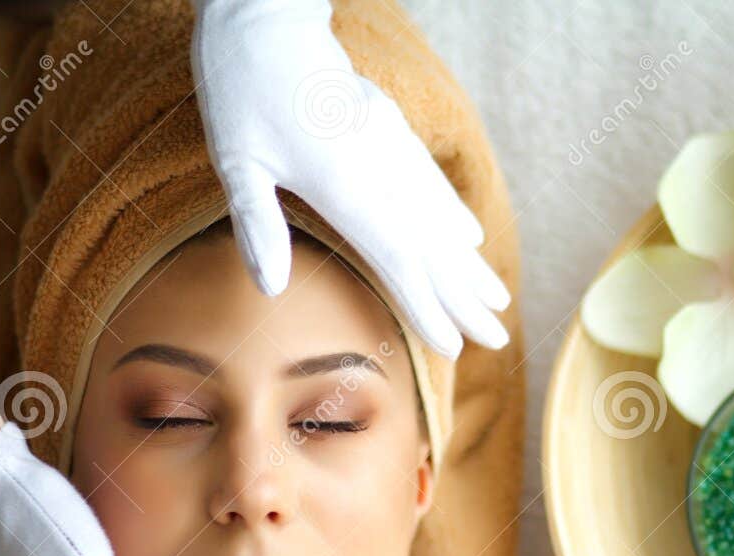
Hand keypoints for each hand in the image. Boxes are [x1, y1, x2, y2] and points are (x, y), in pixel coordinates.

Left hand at [189, 0, 509, 359]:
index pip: (396, 258)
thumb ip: (256, 225)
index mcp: (341, 181)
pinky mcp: (389, 126)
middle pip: (432, 245)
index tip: (454, 344)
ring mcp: (389, 144)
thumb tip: (271, 288)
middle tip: (499, 337)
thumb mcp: (234, 160)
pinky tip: (470, 238)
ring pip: (440, 214)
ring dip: (470, 262)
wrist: (265, 16)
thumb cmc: (241, 90)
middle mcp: (377, 166)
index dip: (426, 306)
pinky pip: (431, 182)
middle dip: (466, 296)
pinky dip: (454, 216)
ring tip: (498, 299)